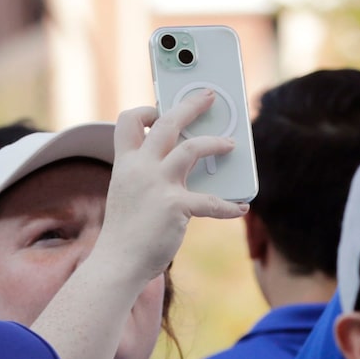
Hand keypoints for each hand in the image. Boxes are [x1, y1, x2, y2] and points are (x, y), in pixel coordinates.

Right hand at [94, 99, 247, 291]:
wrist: (118, 263)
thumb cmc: (126, 234)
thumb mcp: (129, 196)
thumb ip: (147, 179)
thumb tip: (182, 170)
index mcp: (125, 164)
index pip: (127, 121)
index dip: (145, 112)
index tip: (159, 111)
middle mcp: (140, 168)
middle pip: (167, 123)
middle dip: (190, 105)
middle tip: (209, 96)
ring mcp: (158, 184)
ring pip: (192, 148)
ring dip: (215, 143)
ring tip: (230, 144)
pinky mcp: (176, 206)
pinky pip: (211, 201)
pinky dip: (229, 206)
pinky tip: (241, 208)